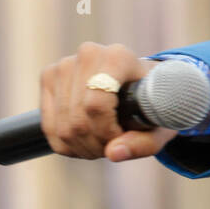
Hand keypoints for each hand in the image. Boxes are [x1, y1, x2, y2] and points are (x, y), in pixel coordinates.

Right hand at [39, 42, 178, 161]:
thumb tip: (113, 154)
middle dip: (95, 144)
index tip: (121, 137)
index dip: (106, 132)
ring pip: (62, 127)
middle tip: (114, 146)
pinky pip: (49, 127)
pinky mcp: (49, 77)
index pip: (96, 104)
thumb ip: (143, 141)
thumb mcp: (160, 121)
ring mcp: (64, 65)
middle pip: (78, 120)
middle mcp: (88, 54)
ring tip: (102, 144)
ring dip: (82, 147)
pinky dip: (66, 145)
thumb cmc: (154, 100)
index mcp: (118, 56)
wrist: (139, 80)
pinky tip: (85, 141)